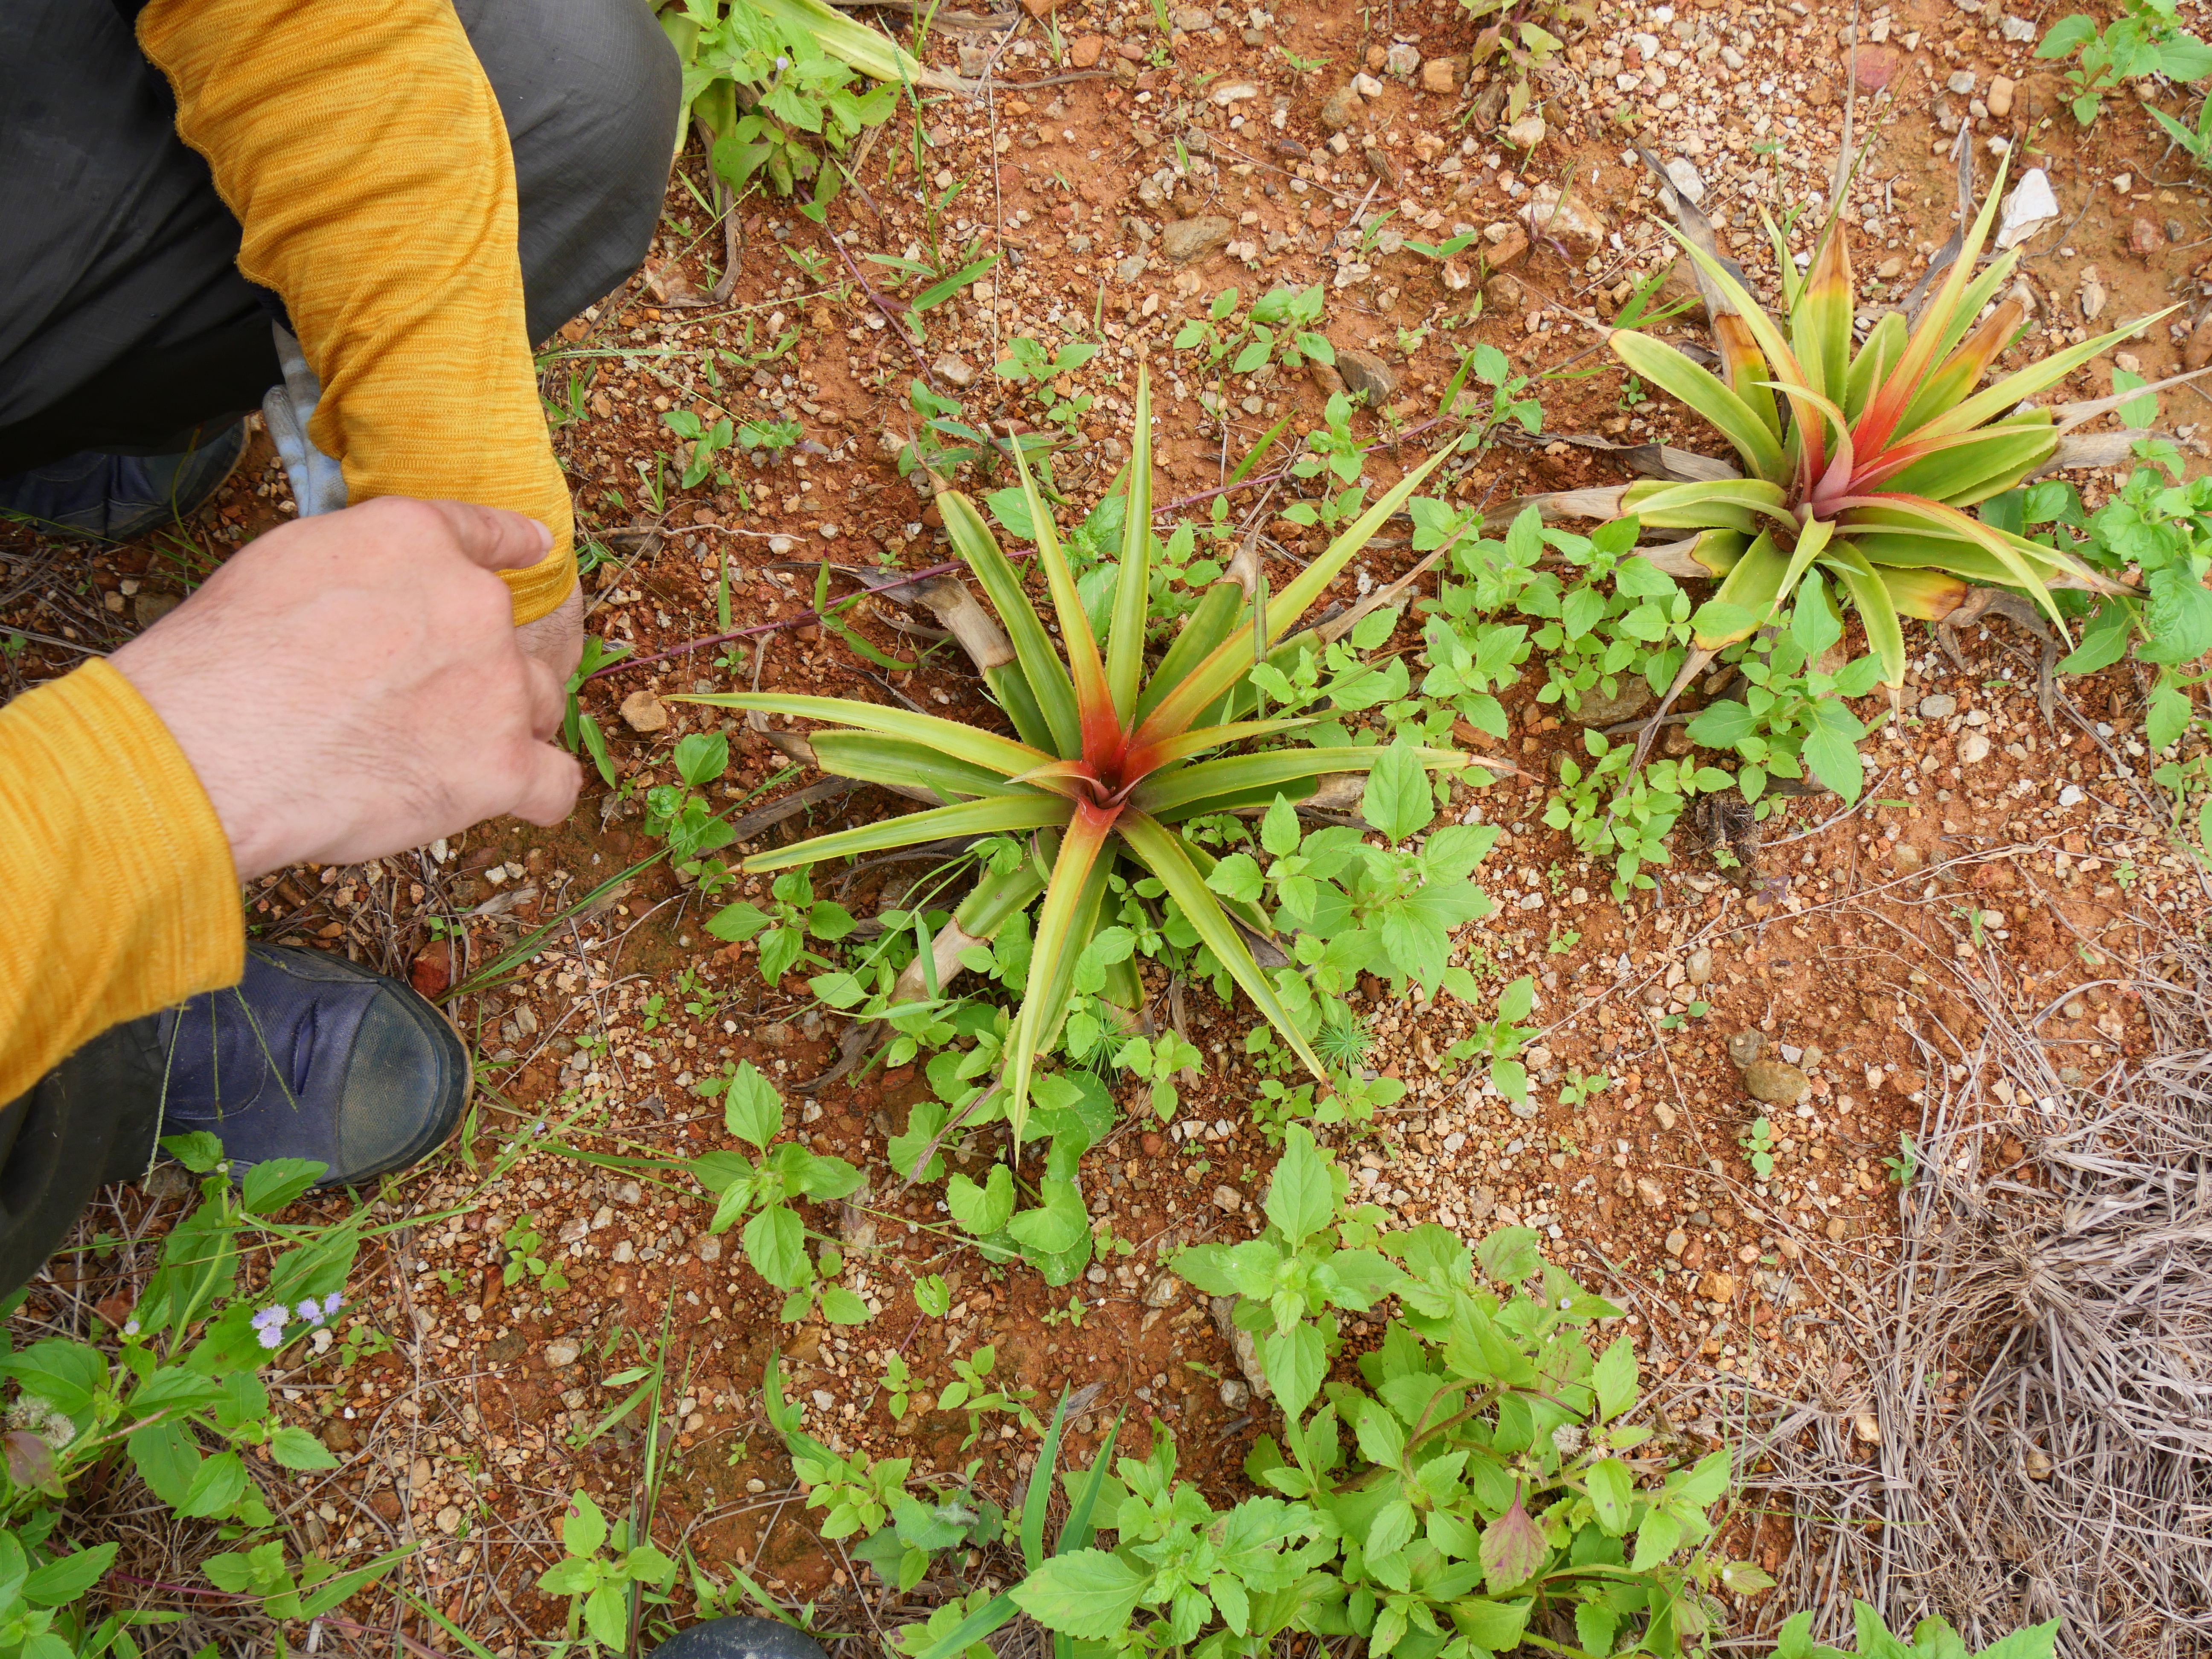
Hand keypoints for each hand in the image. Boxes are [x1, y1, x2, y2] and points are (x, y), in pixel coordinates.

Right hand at [111, 497, 581, 880]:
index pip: (484, 535)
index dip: (511, 546)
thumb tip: (376, 592)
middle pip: (509, 638)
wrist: (214, 744)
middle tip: (418, 706)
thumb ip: (359, 569)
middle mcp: (474, 603)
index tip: (532, 549)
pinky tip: (507, 798)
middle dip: (478, 668)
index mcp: (416, 540)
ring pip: (537, 703)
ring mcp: (496, 686)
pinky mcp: (502, 766)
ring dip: (506, 725)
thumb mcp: (284, 565)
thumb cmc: (223, 660)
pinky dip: (533, 793)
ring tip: (443, 754)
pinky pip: (555, 783)